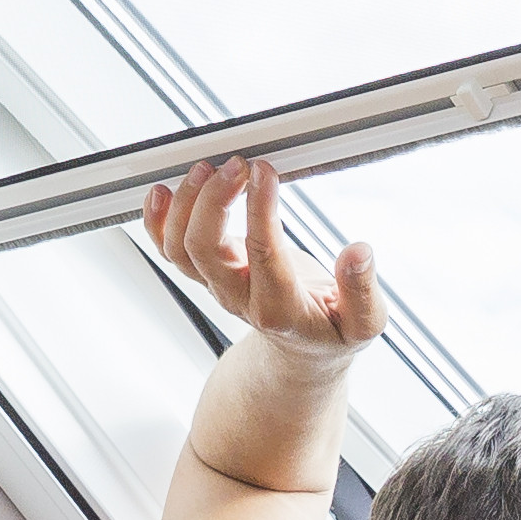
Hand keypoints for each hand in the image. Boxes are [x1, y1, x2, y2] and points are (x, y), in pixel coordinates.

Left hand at [145, 156, 378, 357]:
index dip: (259, 209)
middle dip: (213, 200)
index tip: (266, 171)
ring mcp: (218, 285)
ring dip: (184, 204)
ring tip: (206, 168)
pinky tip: (162, 193)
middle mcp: (239, 296)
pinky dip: (157, 221)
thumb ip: (362, 292)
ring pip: (180, 248)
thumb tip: (359, 252)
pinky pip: (169, 250)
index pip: (261, 253)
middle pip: (204, 248)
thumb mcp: (363, 324)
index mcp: (279, 309)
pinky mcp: (208, 273)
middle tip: (237, 164)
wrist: (300, 355)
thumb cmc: (330, 335)